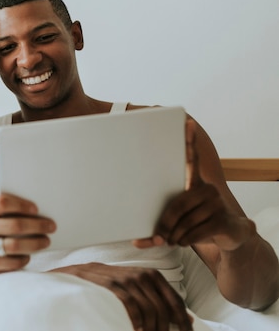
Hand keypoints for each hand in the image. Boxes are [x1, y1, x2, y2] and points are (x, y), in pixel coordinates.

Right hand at [0, 193, 54, 274]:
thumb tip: (32, 209)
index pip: (2, 203)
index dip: (22, 205)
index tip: (36, 208)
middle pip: (15, 226)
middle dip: (38, 226)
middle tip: (51, 226)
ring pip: (15, 246)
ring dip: (35, 244)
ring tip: (45, 241)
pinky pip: (10, 262)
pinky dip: (23, 259)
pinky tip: (28, 255)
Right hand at [53, 263, 192, 330]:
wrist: (80, 275)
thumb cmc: (112, 284)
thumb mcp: (137, 286)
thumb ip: (159, 298)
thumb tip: (187, 318)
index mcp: (153, 275)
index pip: (175, 301)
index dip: (183, 322)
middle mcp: (143, 275)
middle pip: (163, 310)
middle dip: (165, 330)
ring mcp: (127, 280)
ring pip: (150, 311)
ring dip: (151, 329)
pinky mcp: (113, 285)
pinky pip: (132, 307)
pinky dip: (137, 323)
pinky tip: (135, 330)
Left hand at [134, 119, 254, 250]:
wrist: (230, 235)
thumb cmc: (195, 222)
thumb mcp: (174, 221)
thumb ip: (155, 227)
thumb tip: (134, 241)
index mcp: (193, 183)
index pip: (191, 158)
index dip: (189, 141)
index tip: (188, 122)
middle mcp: (206, 188)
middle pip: (176, 205)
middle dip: (164, 225)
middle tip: (158, 237)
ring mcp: (216, 203)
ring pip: (184, 222)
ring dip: (174, 236)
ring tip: (172, 240)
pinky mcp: (223, 219)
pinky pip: (194, 232)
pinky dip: (184, 241)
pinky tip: (184, 242)